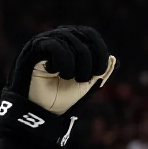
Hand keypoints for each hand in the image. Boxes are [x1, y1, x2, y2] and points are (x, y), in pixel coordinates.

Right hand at [0, 26, 115, 148]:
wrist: (39, 113)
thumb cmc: (60, 98)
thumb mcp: (86, 86)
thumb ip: (100, 73)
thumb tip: (113, 58)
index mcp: (71, 43)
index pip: (91, 35)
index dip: (100, 52)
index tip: (99, 73)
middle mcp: (58, 37)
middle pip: (84, 37)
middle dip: (90, 62)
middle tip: (82, 80)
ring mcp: (45, 41)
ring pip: (71, 42)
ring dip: (76, 66)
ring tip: (68, 78)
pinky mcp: (34, 49)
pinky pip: (55, 46)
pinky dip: (62, 63)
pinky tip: (55, 72)